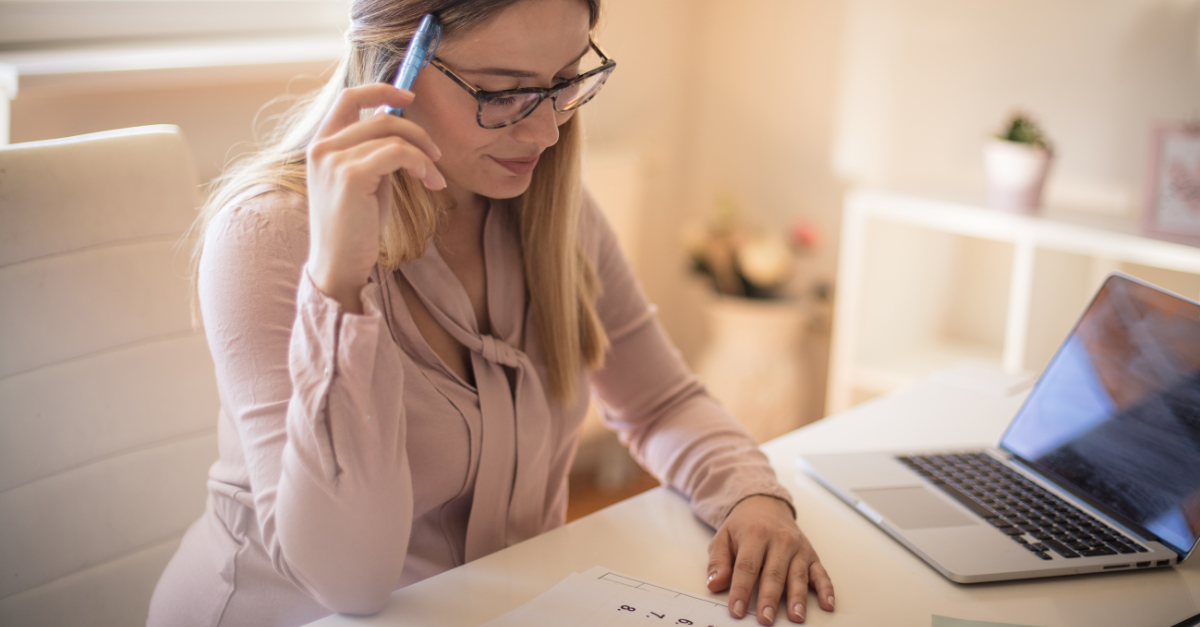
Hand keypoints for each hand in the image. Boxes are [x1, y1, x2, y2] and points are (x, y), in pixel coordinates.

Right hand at [306, 83, 444, 312]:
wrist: (339, 264)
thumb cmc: (355, 227)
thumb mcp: (364, 180)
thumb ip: (374, 152)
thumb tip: (405, 130)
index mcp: (321, 144)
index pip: (348, 97)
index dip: (381, 89)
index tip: (410, 97)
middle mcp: (322, 147)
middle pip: (381, 116)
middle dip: (417, 131)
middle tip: (437, 154)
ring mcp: (333, 159)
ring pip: (393, 134)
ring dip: (423, 153)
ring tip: (435, 177)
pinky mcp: (350, 175)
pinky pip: (397, 153)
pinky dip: (421, 163)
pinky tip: (431, 182)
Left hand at [706, 496, 833, 624]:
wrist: (765, 505)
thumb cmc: (744, 526)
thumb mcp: (723, 538)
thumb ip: (718, 562)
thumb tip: (714, 583)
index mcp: (755, 535)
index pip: (747, 566)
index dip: (741, 590)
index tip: (737, 610)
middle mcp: (780, 541)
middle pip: (774, 573)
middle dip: (770, 598)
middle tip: (766, 619)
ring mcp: (798, 548)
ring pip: (798, 575)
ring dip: (798, 598)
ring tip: (796, 617)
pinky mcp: (811, 555)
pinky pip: (821, 572)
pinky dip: (826, 588)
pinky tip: (827, 603)